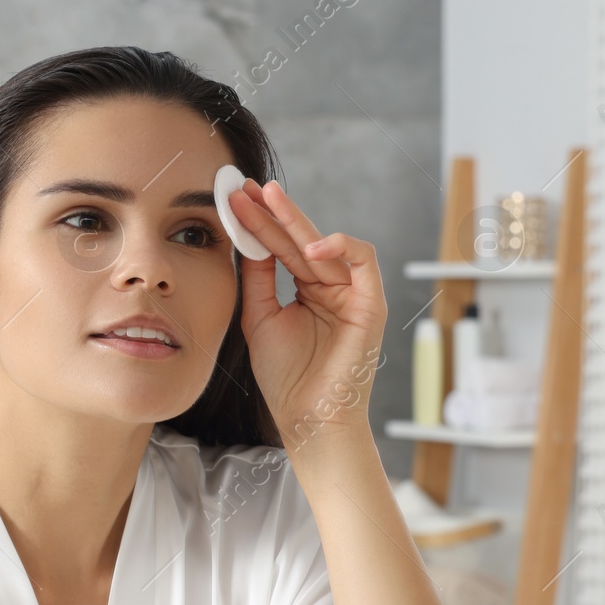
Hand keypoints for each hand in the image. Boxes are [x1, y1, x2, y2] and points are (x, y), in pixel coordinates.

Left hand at [227, 178, 386, 445]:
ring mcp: (351, 293)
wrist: (307, 416)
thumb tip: (248, 237)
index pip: (283, 247)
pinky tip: (308, 247)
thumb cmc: (286, 377)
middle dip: (273, 212)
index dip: (260, 224)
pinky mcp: (370, 303)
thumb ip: (257, 277)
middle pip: (300, 239)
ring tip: (268, 199)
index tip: (234, 202)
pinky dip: (339, 247)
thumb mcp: (260, 316)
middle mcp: (331, 286)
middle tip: (247, 188)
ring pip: (325, 243)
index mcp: (307, 290)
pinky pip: (364, 260)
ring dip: (295, 220)